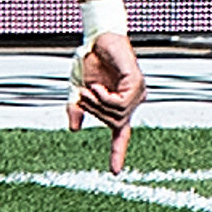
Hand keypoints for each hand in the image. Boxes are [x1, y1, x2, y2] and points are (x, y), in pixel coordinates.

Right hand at [68, 30, 145, 173]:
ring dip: (97, 104)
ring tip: (89, 89)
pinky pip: (120, 102)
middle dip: (94, 112)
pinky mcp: (136, 82)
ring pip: (118, 114)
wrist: (96, 39)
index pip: (121, 135)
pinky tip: (97, 87)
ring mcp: (137, 92)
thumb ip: (78, 108)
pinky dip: (104, 97)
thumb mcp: (78, 90)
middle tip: (82, 97)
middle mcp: (133, 101)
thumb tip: (74, 129)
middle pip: (115, 123)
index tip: (114, 172)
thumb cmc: (90, 62)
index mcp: (120, 106)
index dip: (117, 153)